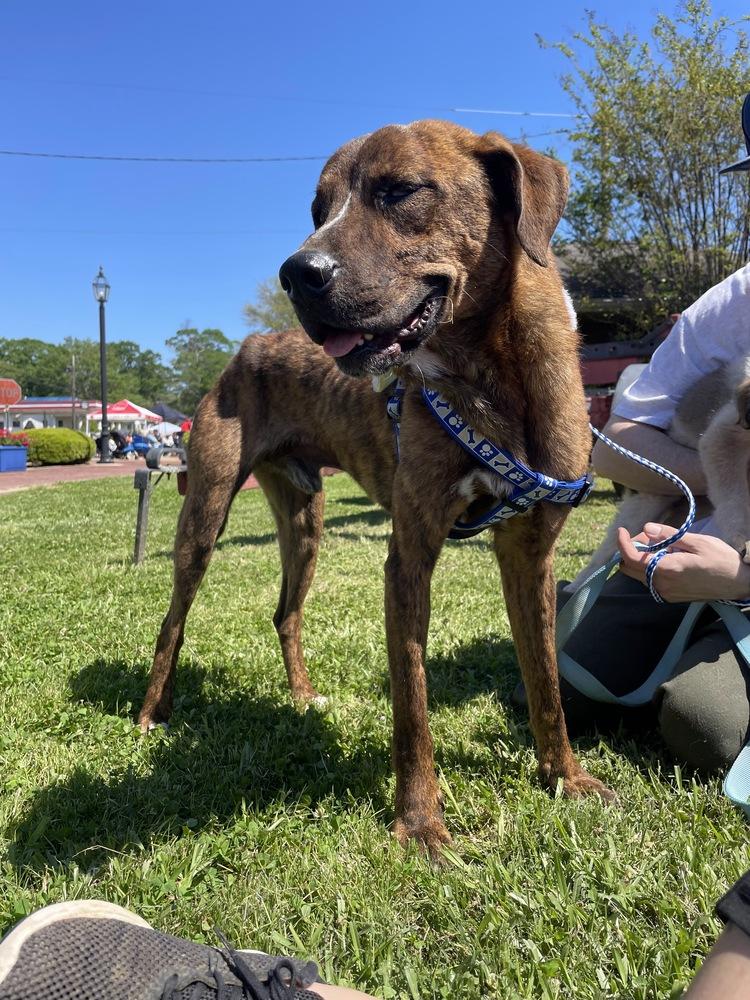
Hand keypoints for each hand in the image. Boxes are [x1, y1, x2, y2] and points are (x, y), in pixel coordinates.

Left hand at [617, 523, 749, 602]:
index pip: (632, 558)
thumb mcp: (696, 541)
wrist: (738, 582)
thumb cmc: (721, 559)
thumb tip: (646, 528)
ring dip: (641, 559)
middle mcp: (662, 585)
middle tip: (649, 537)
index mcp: (668, 570)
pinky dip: (650, 568)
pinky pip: (650, 581)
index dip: (623, 542)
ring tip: (662, 547)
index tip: (622, 530)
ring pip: (639, 575)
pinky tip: (667, 559)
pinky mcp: (670, 597)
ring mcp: (666, 593)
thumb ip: (668, 535)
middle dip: (632, 549)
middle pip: (629, 568)